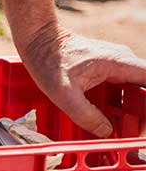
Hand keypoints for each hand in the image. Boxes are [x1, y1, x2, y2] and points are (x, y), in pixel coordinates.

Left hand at [18, 27, 145, 136]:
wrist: (36, 38)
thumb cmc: (47, 60)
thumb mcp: (63, 92)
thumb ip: (86, 115)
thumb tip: (107, 133)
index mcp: (120, 64)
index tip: (143, 122)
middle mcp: (123, 62)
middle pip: (145, 91)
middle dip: (140, 112)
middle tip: (129, 131)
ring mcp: (116, 65)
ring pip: (133, 92)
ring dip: (129, 110)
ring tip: (118, 129)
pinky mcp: (105, 69)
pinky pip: (120, 90)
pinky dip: (117, 104)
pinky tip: (105, 119)